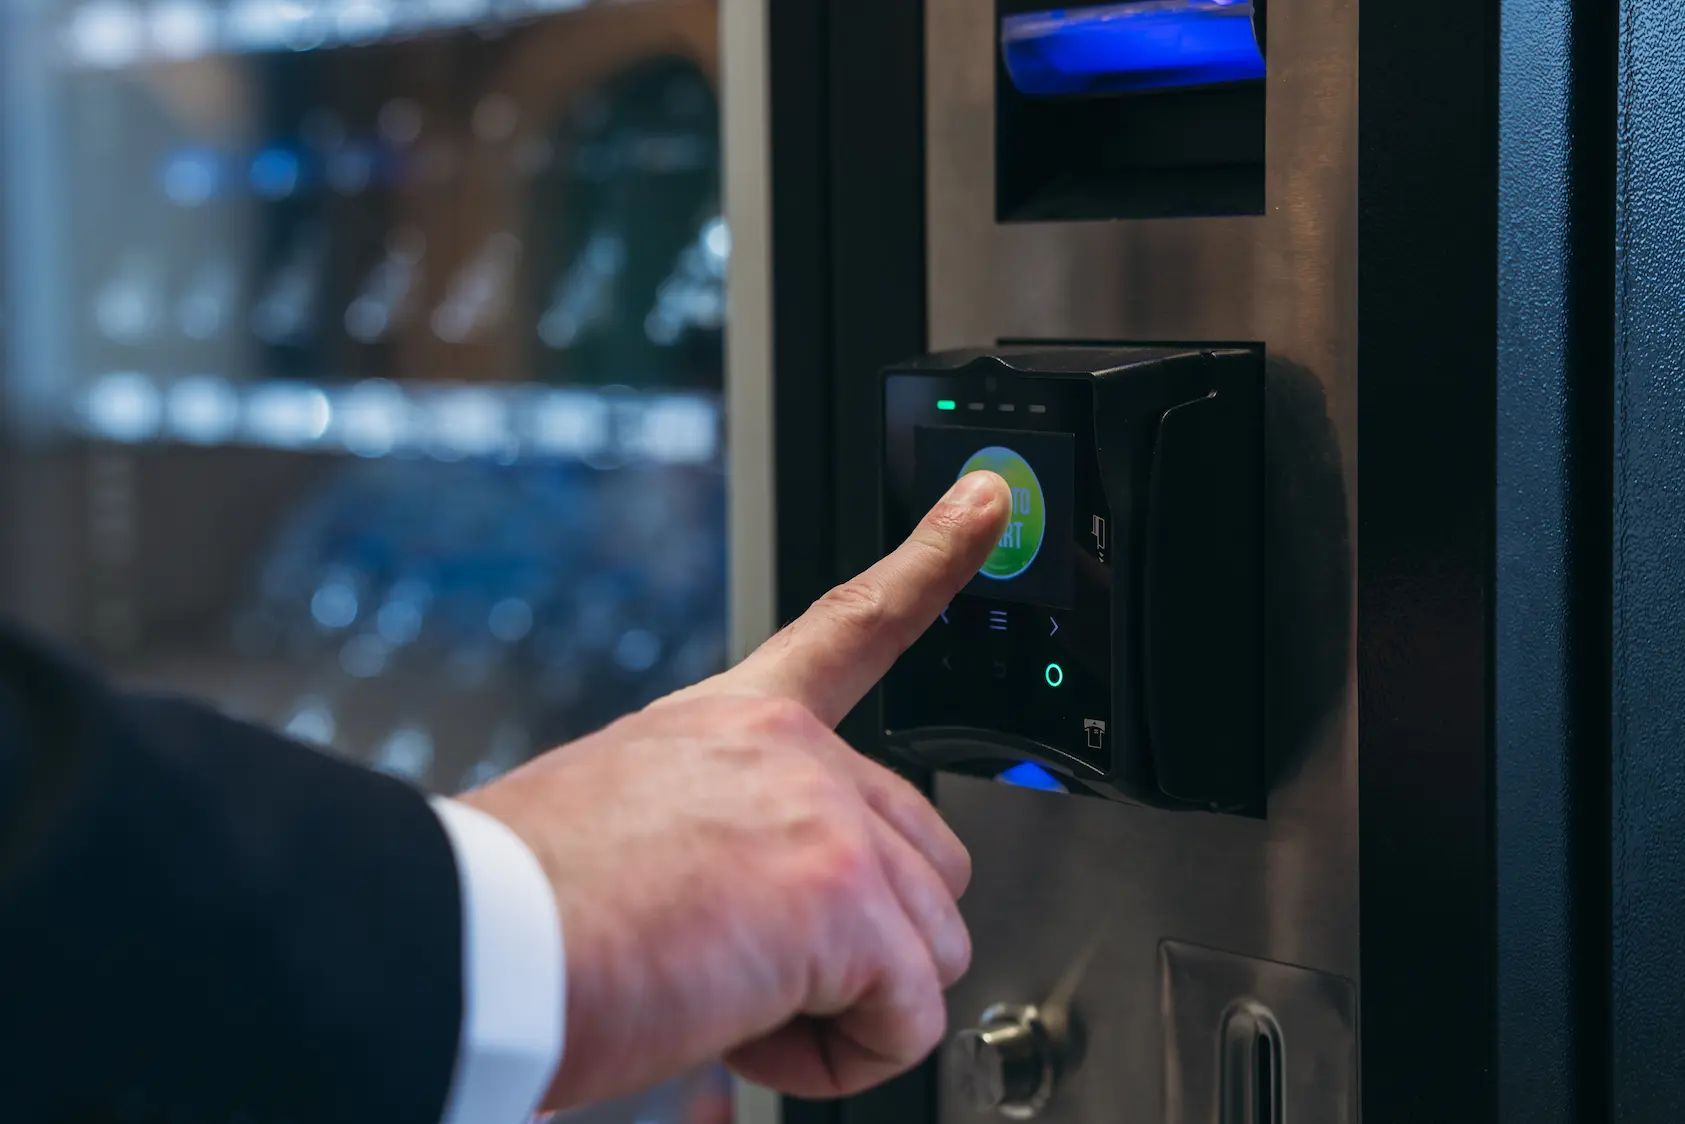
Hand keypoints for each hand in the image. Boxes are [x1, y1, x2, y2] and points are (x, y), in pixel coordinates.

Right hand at [460, 469, 1010, 1107]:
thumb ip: (732, 838)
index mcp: (737, 723)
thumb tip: (765, 921)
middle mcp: (792, 750)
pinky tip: (749, 1036)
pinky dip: (843, 1059)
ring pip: (930, 946)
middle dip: (872, 941)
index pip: (853, 626)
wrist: (474, 939)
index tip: (987, 501)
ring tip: (734, 1006)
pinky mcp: (842, 898)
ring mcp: (825, 815)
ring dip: (849, 1008)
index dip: (932, 559)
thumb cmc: (526, 904)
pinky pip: (909, 1019)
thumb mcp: (634, 824)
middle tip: (759, 971)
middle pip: (926, 856)